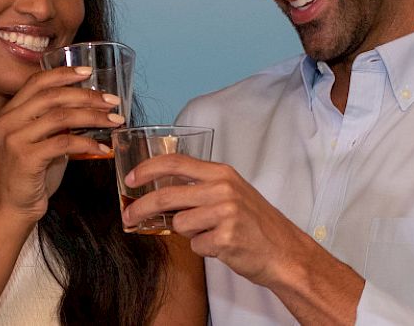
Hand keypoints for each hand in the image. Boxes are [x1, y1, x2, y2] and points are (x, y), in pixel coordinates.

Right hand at [0, 66, 123, 219]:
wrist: (16, 207)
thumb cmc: (34, 173)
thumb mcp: (43, 140)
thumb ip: (56, 120)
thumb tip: (90, 104)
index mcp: (10, 112)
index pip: (37, 82)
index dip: (63, 74)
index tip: (88, 72)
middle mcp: (8, 121)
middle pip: (52, 96)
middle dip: (87, 96)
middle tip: (112, 101)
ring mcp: (14, 140)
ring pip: (60, 117)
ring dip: (93, 117)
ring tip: (114, 121)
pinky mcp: (26, 159)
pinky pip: (64, 143)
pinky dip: (88, 144)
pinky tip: (103, 148)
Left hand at [121, 154, 324, 287]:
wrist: (285, 252)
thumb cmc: (256, 224)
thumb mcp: (230, 194)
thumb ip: (199, 189)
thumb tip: (159, 194)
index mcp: (221, 173)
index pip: (174, 162)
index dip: (147, 169)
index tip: (130, 179)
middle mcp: (223, 188)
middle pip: (166, 195)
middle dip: (140, 207)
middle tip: (128, 217)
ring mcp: (225, 213)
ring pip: (179, 224)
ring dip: (189, 234)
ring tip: (212, 234)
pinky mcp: (225, 238)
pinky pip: (196, 246)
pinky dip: (205, 249)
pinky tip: (223, 246)